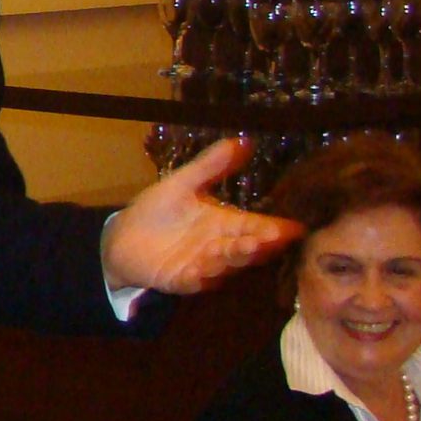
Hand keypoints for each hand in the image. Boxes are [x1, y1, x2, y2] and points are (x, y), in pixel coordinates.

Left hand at [99, 137, 301, 293]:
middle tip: (274, 238)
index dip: (275, 228)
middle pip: (247, 247)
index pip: (256, 226)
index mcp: (225, 223)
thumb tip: (244, 140)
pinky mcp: (183, 280)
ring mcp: (204, 266)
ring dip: (235, 256)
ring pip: (225, 263)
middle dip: (260, 243)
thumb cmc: (157, 210)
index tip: (296, 227)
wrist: (123, 236)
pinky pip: (195, 280)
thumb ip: (212, 165)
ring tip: (246, 246)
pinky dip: (200, 275)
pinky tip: (202, 269)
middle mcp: (221, 246)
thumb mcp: (184, 183)